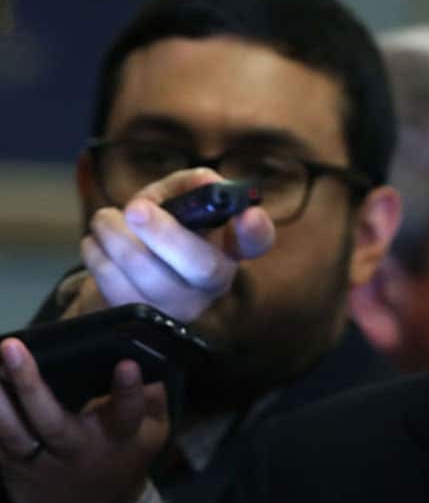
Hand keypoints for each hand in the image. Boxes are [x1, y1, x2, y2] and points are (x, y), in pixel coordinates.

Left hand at [0, 338, 168, 502]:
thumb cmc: (124, 458)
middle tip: (11, 348)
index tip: (126, 364)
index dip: (128, 391)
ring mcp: (42, 461)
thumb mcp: (152, 433)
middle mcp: (79, 450)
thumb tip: (146, 359)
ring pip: (12, 433)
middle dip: (30, 384)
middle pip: (51, 421)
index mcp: (121, 438)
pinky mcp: (13, 466)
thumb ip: (152, 400)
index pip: (128, 414)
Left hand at [71, 168, 275, 322]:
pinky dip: (97, 254)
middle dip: (165, 233)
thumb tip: (205, 182)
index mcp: (228, 248)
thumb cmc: (158, 231)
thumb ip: (189, 186)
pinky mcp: (141, 320)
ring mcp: (179, 306)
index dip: (256, 231)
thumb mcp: (174, 201)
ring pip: (147, 273)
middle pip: (201, 266)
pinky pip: (114, 283)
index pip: (256, 242)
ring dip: (115, 235)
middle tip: (135, 208)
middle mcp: (212, 282)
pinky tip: (98, 244)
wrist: (124, 275)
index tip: (249, 215)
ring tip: (105, 219)